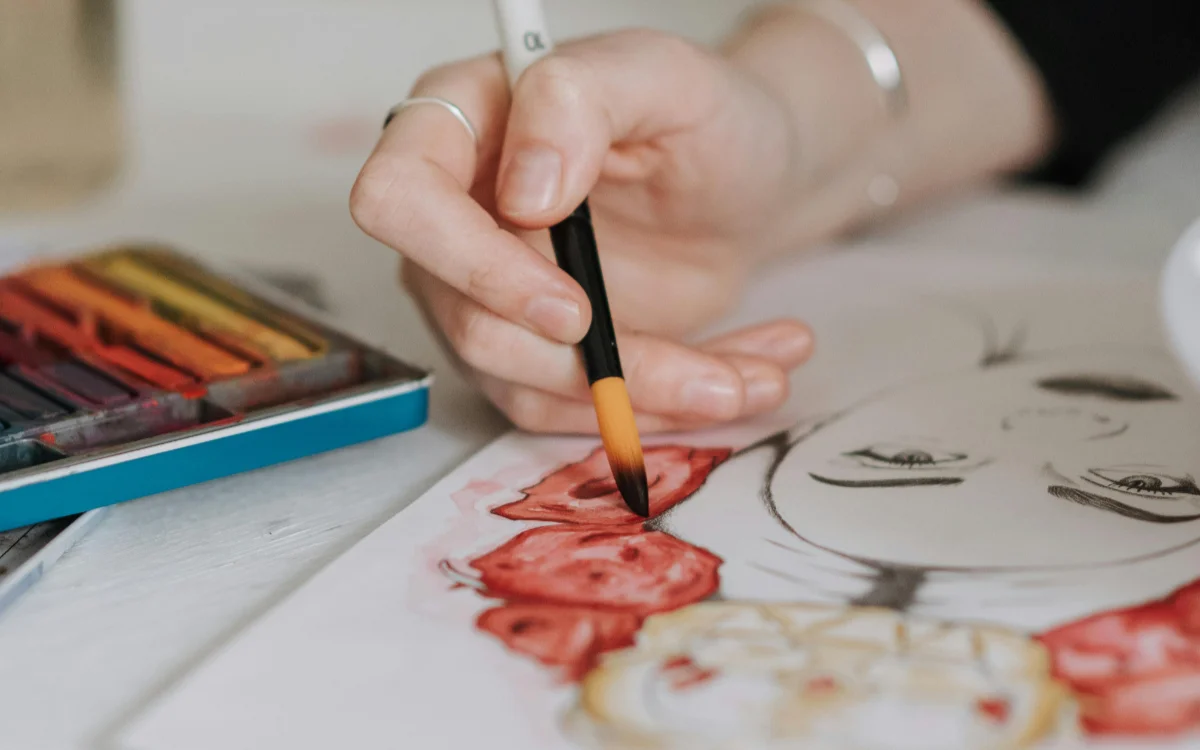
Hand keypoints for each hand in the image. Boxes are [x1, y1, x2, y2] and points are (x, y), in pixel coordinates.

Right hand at [351, 30, 813, 433]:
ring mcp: (487, 289)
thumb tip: (522, 190)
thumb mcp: (666, 78)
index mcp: (463, 121)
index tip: (575, 305)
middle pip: (465, 321)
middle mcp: (456, 213)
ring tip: (750, 380)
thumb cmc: (706, 116)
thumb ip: (582, 102)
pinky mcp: (532, 345)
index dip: (474, 266)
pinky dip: (655, 410)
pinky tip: (735, 380)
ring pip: (523, 383)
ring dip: (642, 398)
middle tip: (706, 375)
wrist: (750, 181)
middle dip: (583, 366)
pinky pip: (567, 408)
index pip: (401, 198)